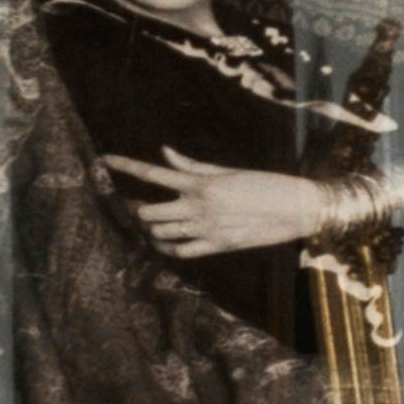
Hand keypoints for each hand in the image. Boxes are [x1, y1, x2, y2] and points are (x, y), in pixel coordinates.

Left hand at [117, 151, 358, 259]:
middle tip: (139, 206)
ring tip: (155, 224)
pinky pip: (181, 251)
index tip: (104, 160)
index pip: (153, 173)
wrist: (298, 209)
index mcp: (200, 183)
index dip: (125, 166)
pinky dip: (169, 247)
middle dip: (139, 208)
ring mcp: (206, 229)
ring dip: (153, 228)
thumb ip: (193, 165)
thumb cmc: (267, 184)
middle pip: (148, 211)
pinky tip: (168, 242)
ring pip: (161, 233)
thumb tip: (166, 152)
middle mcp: (198, 207)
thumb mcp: (229, 170)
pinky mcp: (218, 246)